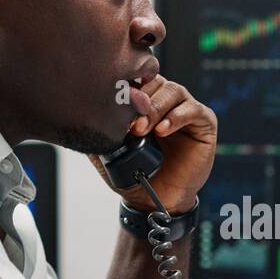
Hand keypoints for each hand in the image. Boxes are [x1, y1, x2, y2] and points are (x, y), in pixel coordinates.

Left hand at [88, 74, 216, 214]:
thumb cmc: (136, 174)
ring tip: (143, 129)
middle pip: (156, 80)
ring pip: (173, 91)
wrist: (158, 199)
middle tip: (129, 123)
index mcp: (145, 102)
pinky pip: (193, 109)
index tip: (113, 104)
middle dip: (141, 98)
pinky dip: (177, 116)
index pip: (138, 79)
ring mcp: (186, 110)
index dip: (127, 86)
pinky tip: (163, 130)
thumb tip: (74, 116)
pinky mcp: (204, 122)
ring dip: (156, 107)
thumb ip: (97, 133)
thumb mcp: (109, 153)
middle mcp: (166, 101)